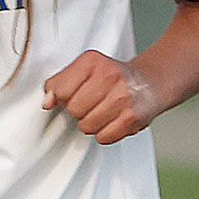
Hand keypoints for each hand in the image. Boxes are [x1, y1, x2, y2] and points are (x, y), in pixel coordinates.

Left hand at [43, 50, 163, 145]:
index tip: (74, 93)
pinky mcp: (133, 117)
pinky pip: (103, 137)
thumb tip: (47, 102)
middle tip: (93, 102)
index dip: (63, 97)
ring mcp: (124, 97)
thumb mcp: (84, 70)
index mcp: (93, 61)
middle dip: (79, 110)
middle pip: (73, 110)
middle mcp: (111, 76)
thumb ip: (59, 84)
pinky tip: (113, 119)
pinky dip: (106, 133)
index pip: (60, 90)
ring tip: (104, 110)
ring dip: (92, 123)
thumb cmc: (114, 77)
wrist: (151, 81)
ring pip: (86, 126)